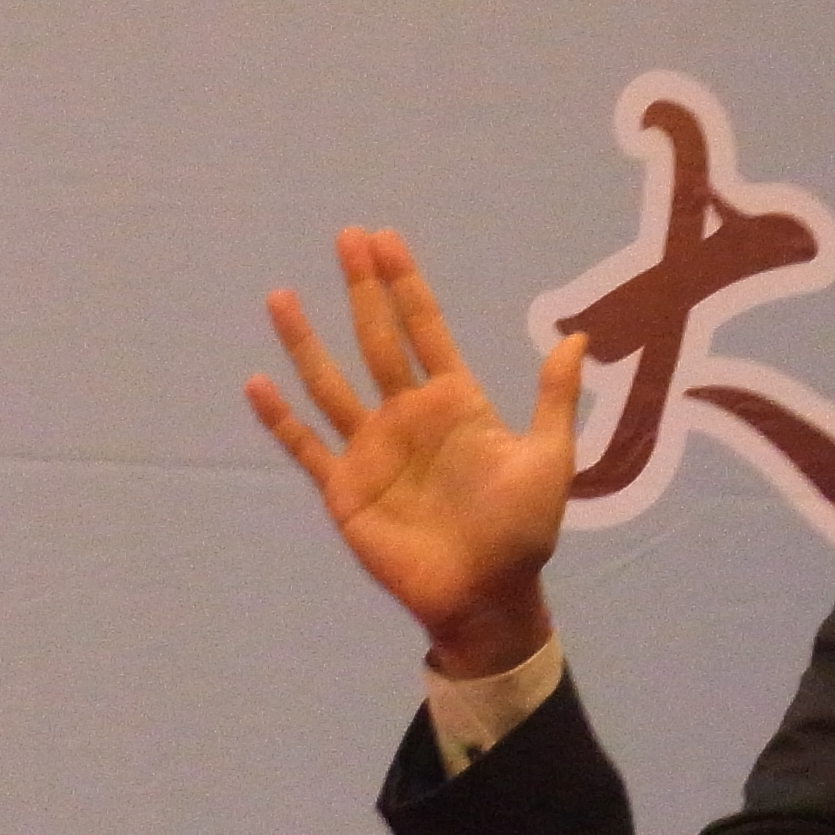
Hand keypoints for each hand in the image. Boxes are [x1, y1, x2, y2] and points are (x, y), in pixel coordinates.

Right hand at [246, 226, 588, 676]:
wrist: (487, 597)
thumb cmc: (522, 532)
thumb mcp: (549, 459)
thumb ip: (553, 398)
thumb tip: (577, 337)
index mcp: (455, 402)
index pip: (424, 329)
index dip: (406, 285)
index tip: (385, 239)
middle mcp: (408, 416)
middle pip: (377, 339)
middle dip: (362, 289)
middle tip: (346, 237)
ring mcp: (372, 450)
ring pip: (331, 382)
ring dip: (307, 341)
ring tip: (282, 296)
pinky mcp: (346, 489)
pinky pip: (306, 446)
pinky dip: (280, 419)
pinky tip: (258, 385)